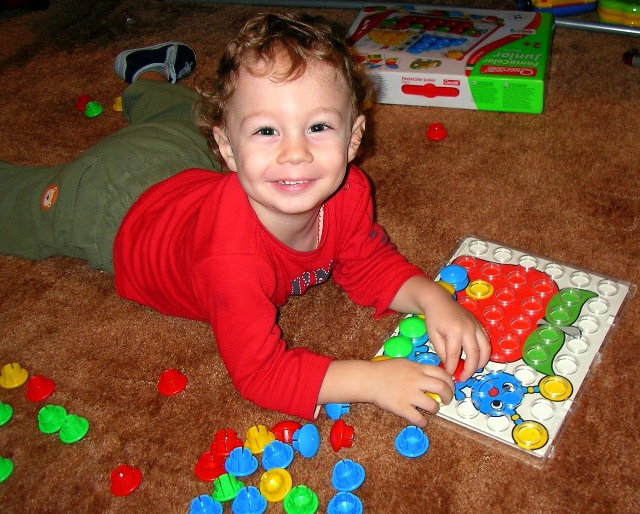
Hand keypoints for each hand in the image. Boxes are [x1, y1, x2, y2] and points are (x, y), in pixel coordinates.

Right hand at [319, 358, 454, 426]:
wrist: (368, 379)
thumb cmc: (384, 370)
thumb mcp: (404, 362)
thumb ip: (418, 369)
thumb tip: (432, 375)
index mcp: (418, 368)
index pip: (442, 373)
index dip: (450, 382)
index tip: (450, 386)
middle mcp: (416, 380)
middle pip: (442, 388)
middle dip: (448, 396)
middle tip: (447, 400)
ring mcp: (409, 395)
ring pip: (433, 406)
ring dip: (435, 409)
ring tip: (432, 409)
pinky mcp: (401, 407)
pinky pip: (418, 419)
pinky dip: (423, 422)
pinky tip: (421, 421)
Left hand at [390, 276, 490, 381]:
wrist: (439, 300)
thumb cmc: (434, 318)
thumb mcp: (433, 335)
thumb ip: (441, 351)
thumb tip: (449, 365)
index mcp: (454, 331)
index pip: (455, 355)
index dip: (453, 368)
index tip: (449, 375)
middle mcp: (469, 329)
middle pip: (474, 354)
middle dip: (470, 369)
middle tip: (462, 378)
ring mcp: (476, 326)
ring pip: (485, 349)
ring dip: (481, 362)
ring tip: (472, 370)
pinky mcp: (479, 325)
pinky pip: (486, 341)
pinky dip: (484, 352)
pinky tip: (477, 359)